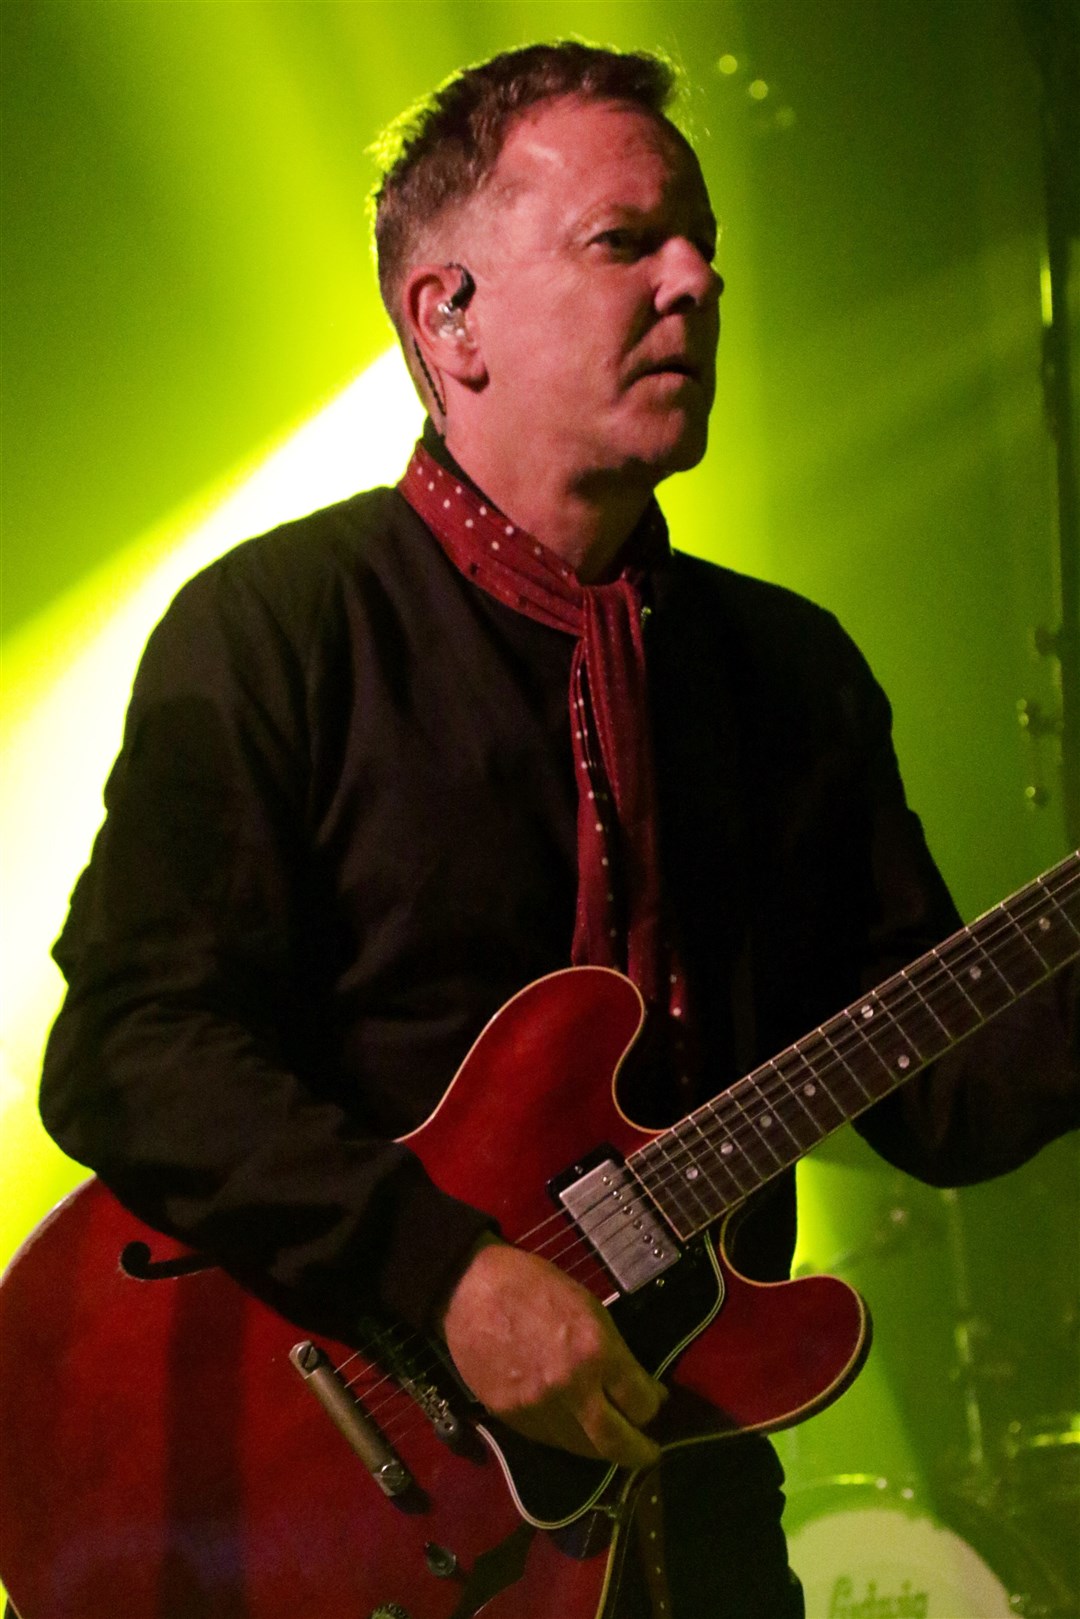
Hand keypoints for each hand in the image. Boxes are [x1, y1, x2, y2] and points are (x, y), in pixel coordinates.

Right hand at [440, 1236, 664, 1470]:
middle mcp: (572, 1388)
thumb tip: (634, 1382)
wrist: (470, 1291)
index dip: (653, 1403)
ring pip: (583, 1449)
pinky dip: (569, 1438)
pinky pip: (551, 1440)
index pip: (642, 1402)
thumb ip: (612, 1350)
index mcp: (596, 1350)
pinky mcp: (512, 1420)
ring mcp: (539, 1410)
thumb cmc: (533, 1285)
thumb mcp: (588, 1306)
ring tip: (613, 1443)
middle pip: (617, 1443)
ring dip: (602, 1448)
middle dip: (639, 1452)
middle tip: (649, 1452)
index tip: (655, 1399)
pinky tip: (576, 1427)